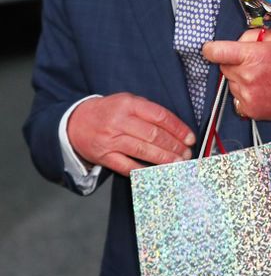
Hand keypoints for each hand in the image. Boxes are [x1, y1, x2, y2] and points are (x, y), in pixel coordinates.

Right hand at [67, 93, 195, 176]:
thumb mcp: (127, 102)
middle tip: (187, 154)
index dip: (178, 129)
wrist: (75, 122)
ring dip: (164, 159)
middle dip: (174, 146)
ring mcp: (110, 140)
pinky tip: (158, 173)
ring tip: (178, 163)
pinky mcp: (104, 156)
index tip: (190, 138)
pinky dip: (144, 171)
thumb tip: (177, 129)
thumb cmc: (108, 112)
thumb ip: (149, 112)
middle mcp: (119, 121)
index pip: (160, 116)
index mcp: (128, 104)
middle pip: (153, 135)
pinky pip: (128, 166)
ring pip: (143, 151)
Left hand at [203, 29, 270, 120]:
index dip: (211, 49)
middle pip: (223, 67)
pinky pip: (237, 97)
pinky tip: (262, 89)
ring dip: (240, 78)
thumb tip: (235, 42)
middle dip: (234, 62)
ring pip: (230, 82)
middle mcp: (247, 77)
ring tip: (262, 77)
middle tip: (254, 62)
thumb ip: (251, 35)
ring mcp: (247, 96)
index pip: (215, 52)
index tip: (211, 49)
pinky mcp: (250, 110)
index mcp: (252, 56)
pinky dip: (245, 93)